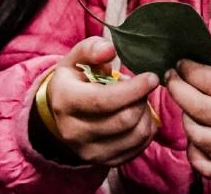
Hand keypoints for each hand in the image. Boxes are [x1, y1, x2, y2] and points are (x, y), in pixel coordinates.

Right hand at [37, 37, 160, 166]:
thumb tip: (109, 50)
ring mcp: (88, 150)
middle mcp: (73, 131)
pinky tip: (140, 117)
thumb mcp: (75, 59)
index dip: (133, 89)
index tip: (151, 77)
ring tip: (139, 101)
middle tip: (142, 88)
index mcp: (65, 101)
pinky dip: (146, 131)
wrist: (58, 114)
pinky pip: (137, 150)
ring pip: (134, 136)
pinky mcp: (103, 161)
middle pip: (124, 120)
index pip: (104, 100)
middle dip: (141, 100)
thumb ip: (91, 49)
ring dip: (146, 115)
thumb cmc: (73, 81)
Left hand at [166, 57, 210, 180]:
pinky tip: (196, 138)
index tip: (181, 63)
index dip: (189, 70)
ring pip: (200, 137)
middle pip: (199, 107)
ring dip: (185, 118)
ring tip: (187, 105)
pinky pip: (210, 168)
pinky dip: (194, 154)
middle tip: (172, 78)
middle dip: (177, 89)